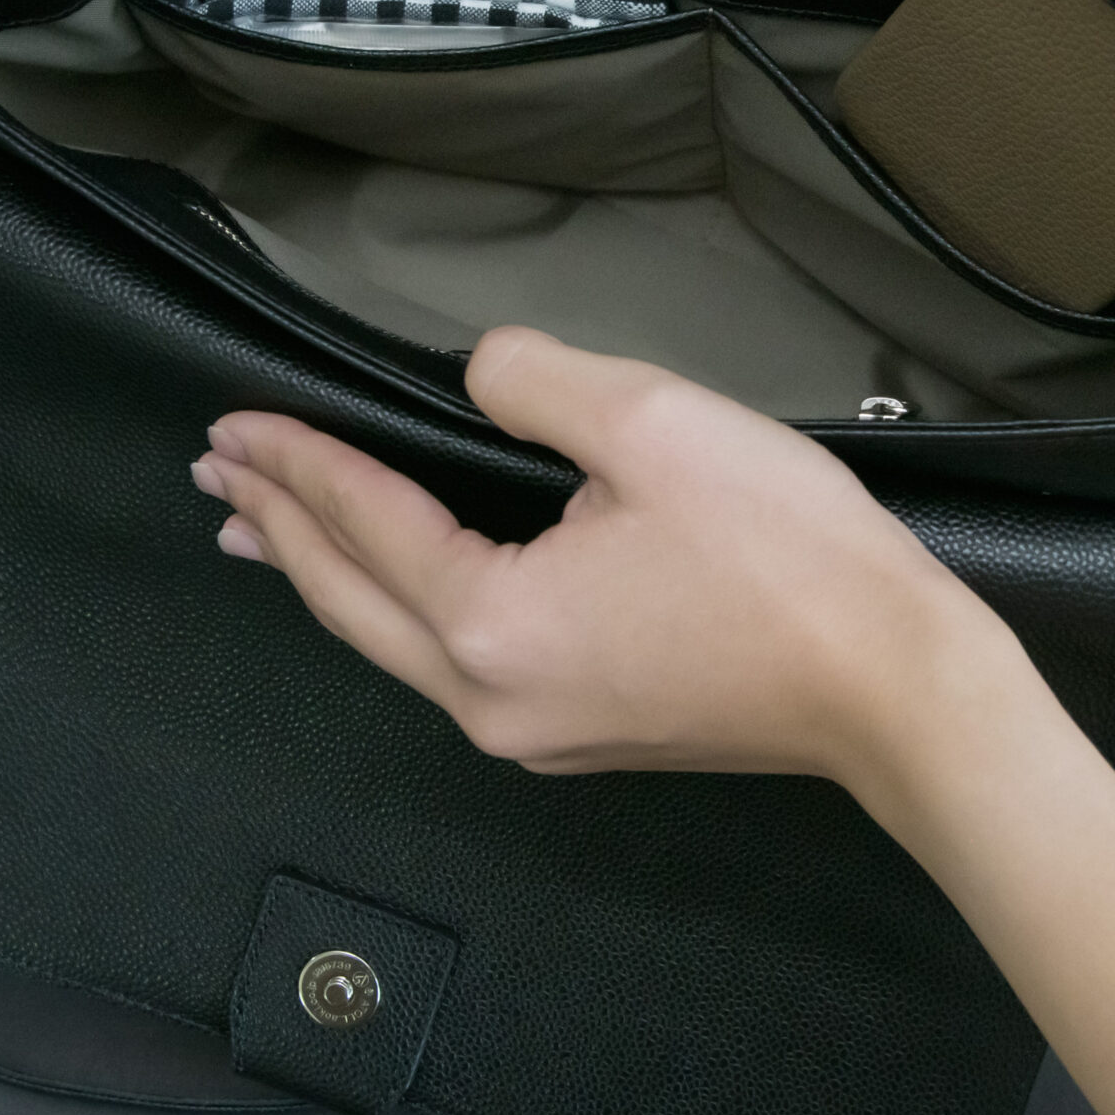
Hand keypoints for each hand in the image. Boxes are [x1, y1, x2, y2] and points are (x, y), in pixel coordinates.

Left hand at [190, 325, 1040, 787]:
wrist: (898, 686)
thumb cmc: (790, 560)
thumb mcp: (653, 423)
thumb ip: (534, 381)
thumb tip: (480, 376)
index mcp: (488, 623)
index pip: (361, 521)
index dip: (295, 460)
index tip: (232, 423)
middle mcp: (488, 698)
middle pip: (348, 601)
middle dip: (277, 529)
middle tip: (215, 475)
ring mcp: (534, 732)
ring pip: (391, 643)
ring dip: (326, 577)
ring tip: (266, 533)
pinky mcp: (582, 737)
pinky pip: (449, 665)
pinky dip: (395, 611)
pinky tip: (395, 590)